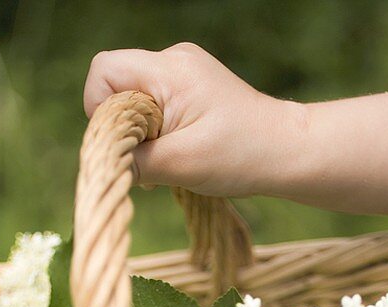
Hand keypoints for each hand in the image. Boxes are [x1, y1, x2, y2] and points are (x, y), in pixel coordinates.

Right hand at [83, 43, 303, 196]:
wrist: (287, 152)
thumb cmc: (240, 156)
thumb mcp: (181, 165)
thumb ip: (137, 162)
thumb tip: (107, 163)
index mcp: (170, 69)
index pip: (104, 70)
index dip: (100, 108)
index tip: (127, 142)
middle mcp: (174, 60)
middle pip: (118, 84)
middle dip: (125, 125)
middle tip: (154, 157)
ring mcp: (185, 71)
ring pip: (137, 98)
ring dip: (144, 133)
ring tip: (174, 156)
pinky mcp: (193, 88)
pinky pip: (156, 105)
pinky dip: (159, 132)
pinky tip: (181, 151)